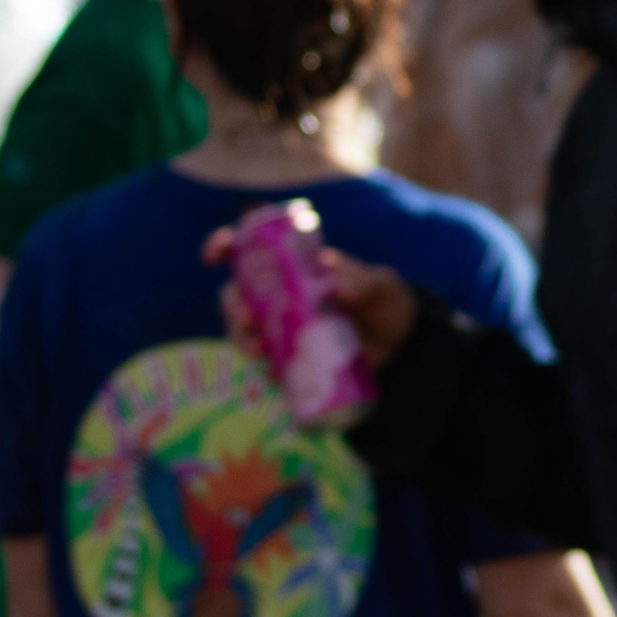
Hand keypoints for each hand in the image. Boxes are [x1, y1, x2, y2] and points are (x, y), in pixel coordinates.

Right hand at [207, 227, 417, 371]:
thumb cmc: (387, 303)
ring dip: (240, 337)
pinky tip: (274, 372)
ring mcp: (282, 325)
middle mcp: (281, 293)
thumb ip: (361, 278)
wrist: (401, 346)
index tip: (215, 252)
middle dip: (232, 303)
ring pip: (242, 328)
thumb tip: (330, 274)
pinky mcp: (289, 355)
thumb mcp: (381, 286)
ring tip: (259, 349)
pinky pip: (263, 361)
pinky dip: (262, 366)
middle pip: (237, 292)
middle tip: (248, 318)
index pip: (252, 248)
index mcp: (297, 265)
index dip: (226, 244)